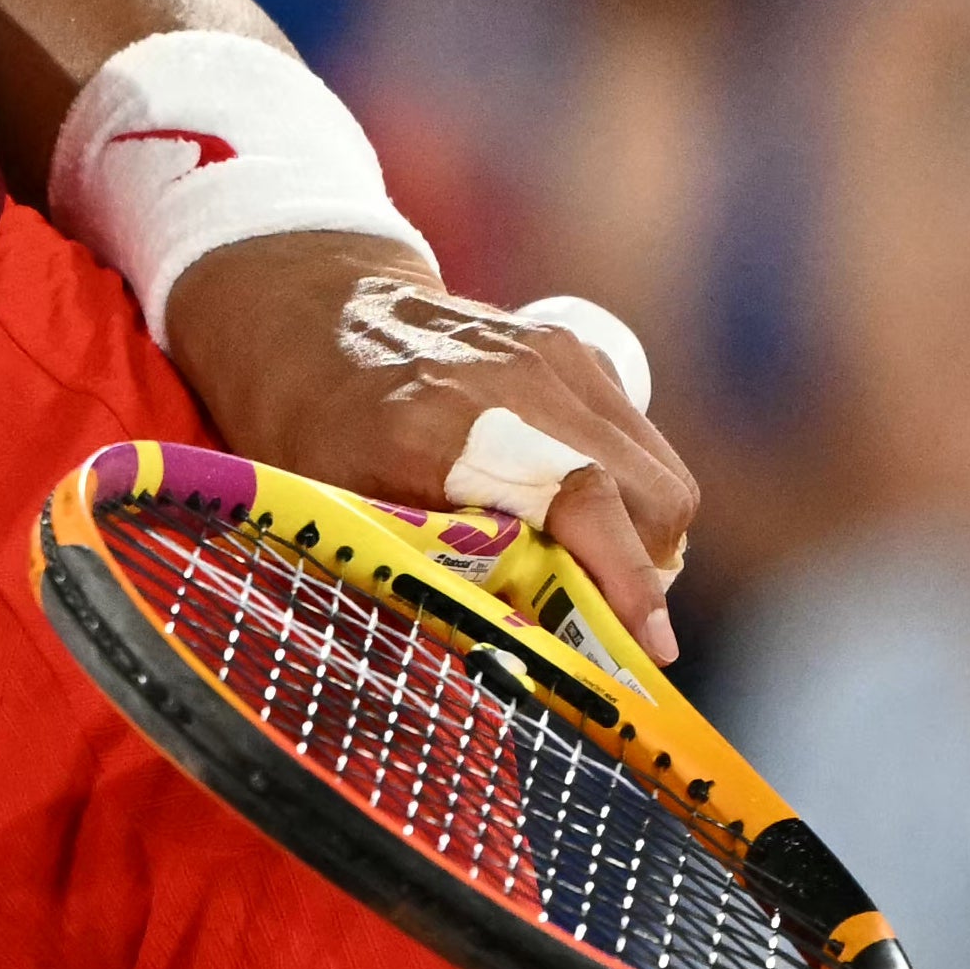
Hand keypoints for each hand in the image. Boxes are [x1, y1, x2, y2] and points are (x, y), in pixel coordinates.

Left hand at [164, 243, 703, 656]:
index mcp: (445, 427)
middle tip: (607, 629)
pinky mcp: (575, 351)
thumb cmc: (310, 427)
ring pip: (660, 473)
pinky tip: (577, 524)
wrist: (313, 310)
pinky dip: (630, 497)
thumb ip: (423, 576)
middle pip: (651, 495)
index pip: (582, 500)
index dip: (628, 582)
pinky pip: (639, 443)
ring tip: (592, 582)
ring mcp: (558, 358)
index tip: (652, 650)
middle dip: (646, 576)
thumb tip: (513, 658)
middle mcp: (520, 381)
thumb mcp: (343, 515)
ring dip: (645, 541)